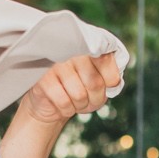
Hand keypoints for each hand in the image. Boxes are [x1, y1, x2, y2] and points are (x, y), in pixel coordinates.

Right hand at [0, 53, 121, 157]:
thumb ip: (110, 77)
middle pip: (95, 83)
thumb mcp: (98, 83)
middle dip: (94, 99)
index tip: (102, 87)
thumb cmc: (78, 90)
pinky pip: (64, 102)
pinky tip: (62, 104)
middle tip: (87, 99)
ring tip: (73, 100)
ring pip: (79, 95)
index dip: (108, 85)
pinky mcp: (43, 78)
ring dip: (79, 106)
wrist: (50, 102)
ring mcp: (56, 63)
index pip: (109, 65)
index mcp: (89, 47)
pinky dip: (66, 109)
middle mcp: (72, 50)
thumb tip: (115, 83)